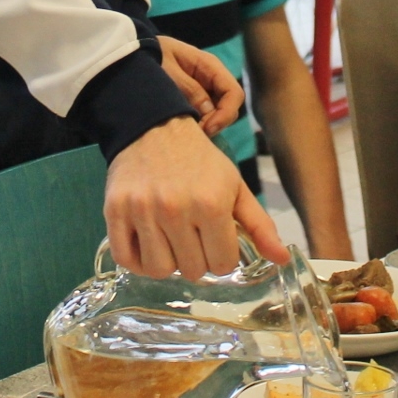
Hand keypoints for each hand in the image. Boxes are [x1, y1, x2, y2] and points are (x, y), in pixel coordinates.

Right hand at [107, 115, 288, 278]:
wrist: (155, 127)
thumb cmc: (200, 160)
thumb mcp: (235, 186)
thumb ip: (260, 225)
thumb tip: (282, 258)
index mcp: (211, 203)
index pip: (223, 265)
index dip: (222, 256)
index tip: (215, 240)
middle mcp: (176, 209)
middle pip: (192, 270)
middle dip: (196, 259)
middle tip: (192, 237)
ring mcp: (142, 211)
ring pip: (160, 271)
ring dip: (168, 261)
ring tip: (171, 240)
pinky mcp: (115, 211)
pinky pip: (127, 260)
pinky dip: (139, 261)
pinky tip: (149, 245)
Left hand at [158, 35, 244, 136]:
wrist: (135, 53)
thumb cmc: (152, 57)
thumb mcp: (168, 72)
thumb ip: (189, 89)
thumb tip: (209, 111)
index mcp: (210, 66)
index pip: (234, 93)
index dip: (226, 113)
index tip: (207, 128)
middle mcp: (212, 78)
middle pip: (229, 105)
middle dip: (216, 122)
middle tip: (195, 133)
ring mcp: (205, 89)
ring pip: (218, 112)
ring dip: (207, 124)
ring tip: (187, 130)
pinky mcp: (195, 98)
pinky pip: (205, 113)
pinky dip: (199, 123)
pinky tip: (185, 127)